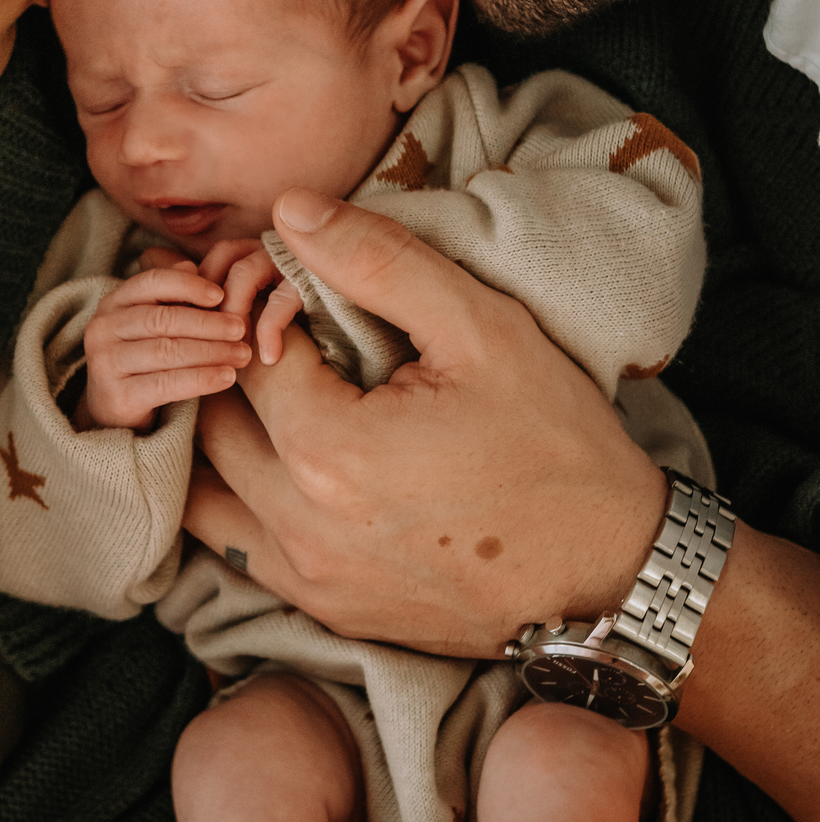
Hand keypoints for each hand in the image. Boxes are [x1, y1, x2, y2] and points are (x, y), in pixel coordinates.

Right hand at [81, 263, 250, 430]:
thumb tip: (194, 266)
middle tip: (241, 328)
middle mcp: (103, 329)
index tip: (221, 295)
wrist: (112, 409)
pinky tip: (226, 377)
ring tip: (242, 355)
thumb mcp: (150, 322)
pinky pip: (167, 384)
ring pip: (167, 351)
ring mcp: (106, 363)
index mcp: (113, 303)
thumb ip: (170, 295)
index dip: (189, 286)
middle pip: (163, 319)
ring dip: (212, 352)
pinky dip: (201, 379)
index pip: (153, 282)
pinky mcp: (118, 396)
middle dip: (208, 323)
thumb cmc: (141, 357)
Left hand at [184, 186, 666, 656]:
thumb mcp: (481, 328)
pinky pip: (239, 546)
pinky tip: (289, 461)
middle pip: (214, 419)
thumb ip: (379, 260)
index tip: (307, 296)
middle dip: (236, 365)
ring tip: (281, 397)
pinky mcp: (327, 610)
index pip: (248, 351)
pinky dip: (243, 496)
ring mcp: (310, 579)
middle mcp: (300, 526)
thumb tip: (291, 211)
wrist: (614, 569)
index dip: (267, 307)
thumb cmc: (556, 443)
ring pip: (206, 490)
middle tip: (287, 336)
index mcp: (329, 451)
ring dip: (226, 433)